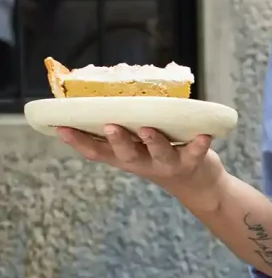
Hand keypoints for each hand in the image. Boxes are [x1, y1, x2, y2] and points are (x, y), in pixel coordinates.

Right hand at [57, 125, 222, 204]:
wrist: (198, 184)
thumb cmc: (162, 155)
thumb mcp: (139, 146)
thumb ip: (126, 128)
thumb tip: (105, 94)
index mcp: (127, 157)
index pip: (98, 152)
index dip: (79, 142)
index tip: (61, 128)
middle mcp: (144, 162)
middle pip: (127, 154)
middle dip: (118, 140)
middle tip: (110, 126)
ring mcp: (168, 164)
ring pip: (160, 154)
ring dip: (154, 142)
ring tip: (148, 129)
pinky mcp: (193, 161)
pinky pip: (196, 152)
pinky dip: (199, 144)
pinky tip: (203, 134)